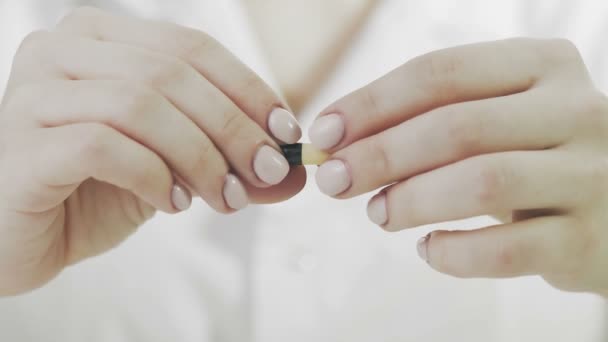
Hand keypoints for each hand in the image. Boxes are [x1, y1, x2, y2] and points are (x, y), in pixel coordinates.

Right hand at [0, 7, 304, 295]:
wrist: (21, 234)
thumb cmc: (94, 191)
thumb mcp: (173, 169)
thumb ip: (230, 166)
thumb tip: (295, 174)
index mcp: (102, 38)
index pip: (193, 48)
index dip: (249, 89)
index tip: (287, 134)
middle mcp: (62, 50)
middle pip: (172, 74)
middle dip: (233, 128)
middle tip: (268, 172)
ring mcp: (33, 92)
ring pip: (141, 105)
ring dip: (200, 157)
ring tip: (225, 197)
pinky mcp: (20, 143)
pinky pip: (102, 145)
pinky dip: (151, 176)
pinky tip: (171, 204)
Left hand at [309, 38, 607, 294]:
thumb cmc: (534, 157)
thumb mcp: (496, 121)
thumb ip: (432, 123)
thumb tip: (342, 148)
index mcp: (541, 66)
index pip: (440, 73)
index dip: (371, 104)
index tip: (324, 134)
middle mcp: (575, 111)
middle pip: (455, 125)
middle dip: (379, 154)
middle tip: (334, 180)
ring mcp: (590, 175)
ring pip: (482, 181)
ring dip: (411, 200)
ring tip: (378, 213)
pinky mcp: (589, 239)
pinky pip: (506, 248)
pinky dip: (453, 253)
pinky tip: (429, 249)